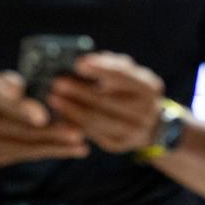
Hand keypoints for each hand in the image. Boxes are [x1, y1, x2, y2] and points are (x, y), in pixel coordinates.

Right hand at [0, 72, 89, 166]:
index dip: (24, 109)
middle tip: (78, 131)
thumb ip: (12, 83)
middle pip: (21, 128)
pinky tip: (71, 150)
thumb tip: (30, 87)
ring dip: (56, 146)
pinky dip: (50, 152)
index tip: (43, 116)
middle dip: (53, 132)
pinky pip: (26, 155)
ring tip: (81, 144)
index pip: (5, 100)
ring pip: (27, 145)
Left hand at [48, 52, 165, 153]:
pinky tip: (60, 115)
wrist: (150, 123)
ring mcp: (134, 131)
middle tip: (57, 83)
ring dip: (71, 109)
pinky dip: (74, 123)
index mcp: (149, 87)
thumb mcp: (130, 74)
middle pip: (106, 100)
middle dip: (79, 91)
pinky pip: (92, 134)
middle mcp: (146, 111)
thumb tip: (85, 60)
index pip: (122, 75)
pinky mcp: (119, 144)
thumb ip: (112, 65)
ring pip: (97, 120)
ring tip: (53, 98)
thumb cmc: (132, 90)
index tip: (78, 63)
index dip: (100, 68)